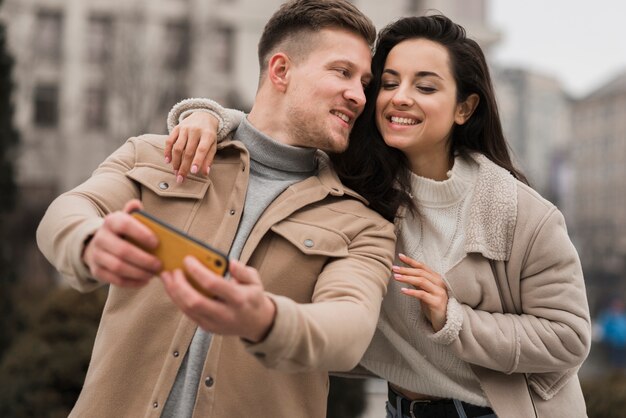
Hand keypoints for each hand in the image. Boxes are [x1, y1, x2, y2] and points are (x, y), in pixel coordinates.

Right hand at [83, 199, 161, 286]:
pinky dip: (132, 282)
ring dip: (139, 272)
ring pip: (118, 267)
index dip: (141, 234)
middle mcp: (101, 237)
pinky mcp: (97, 271)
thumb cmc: (123, 232)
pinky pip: (115, 280)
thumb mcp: (127, 220)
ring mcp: (96, 255)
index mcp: (111, 221)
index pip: (125, 225)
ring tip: (153, 273)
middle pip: (123, 250)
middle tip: (159, 264)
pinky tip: (145, 281)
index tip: (157, 243)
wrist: (99, 244)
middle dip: (144, 259)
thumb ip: (134, 213)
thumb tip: (137, 204)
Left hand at [160, 257, 275, 342]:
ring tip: (167, 277)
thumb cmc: (253, 297)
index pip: (213, 284)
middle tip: (173, 271)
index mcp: (239, 299)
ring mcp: (215, 323)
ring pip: (187, 309)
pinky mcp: (207, 327)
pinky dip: (178, 299)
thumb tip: (230, 262)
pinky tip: (173, 287)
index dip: (197, 271)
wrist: (258, 324)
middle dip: (180, 285)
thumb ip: (242, 270)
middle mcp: (226, 314)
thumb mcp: (255, 280)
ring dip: (173, 292)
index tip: (188, 259)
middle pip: (195, 301)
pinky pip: (187, 313)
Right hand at [164, 111, 219, 181]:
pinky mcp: (176, 128)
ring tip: (175, 172)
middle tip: (181, 179)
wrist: (203, 116)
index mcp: (207, 135)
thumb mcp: (213, 145)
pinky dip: (167, 152)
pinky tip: (168, 161)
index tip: (193, 172)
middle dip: (184, 167)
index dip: (197, 161)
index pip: (201, 149)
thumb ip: (209, 159)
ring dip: (175, 162)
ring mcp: (185, 128)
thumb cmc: (209, 135)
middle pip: (188, 151)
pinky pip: (169, 141)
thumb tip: (205, 173)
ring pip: (177, 147)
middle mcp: (195, 130)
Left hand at [393, 253, 447, 331]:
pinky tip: (403, 291)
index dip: (411, 261)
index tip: (400, 256)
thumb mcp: (424, 290)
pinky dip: (412, 292)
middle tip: (394, 268)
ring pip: (422, 281)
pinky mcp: (437, 302)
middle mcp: (439, 283)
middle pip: (421, 273)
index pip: (422, 266)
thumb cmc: (432, 304)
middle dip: (406, 270)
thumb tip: (404, 272)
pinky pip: (423, 295)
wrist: (444, 321)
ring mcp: (439, 292)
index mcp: (436, 278)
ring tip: (396, 277)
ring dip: (407, 278)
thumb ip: (418, 281)